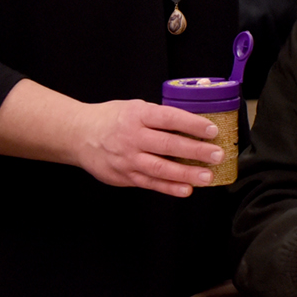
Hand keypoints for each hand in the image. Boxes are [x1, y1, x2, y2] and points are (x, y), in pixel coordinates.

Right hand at [70, 98, 224, 197]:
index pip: (169, 118)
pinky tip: (186, 189)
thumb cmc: (112, 118)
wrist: (79, 135)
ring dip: (186, 173)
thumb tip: (193, 121)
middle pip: (168, 145)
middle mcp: (133, 137)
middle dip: (196, 151)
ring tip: (207, 176)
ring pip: (161, 168)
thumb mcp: (135, 107)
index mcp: (138, 115)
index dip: (192, 124)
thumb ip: (159, 116)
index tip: (212, 130)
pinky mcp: (125, 176)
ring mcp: (128, 158)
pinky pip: (150, 183)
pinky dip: (170, 187)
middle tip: (217, 155)